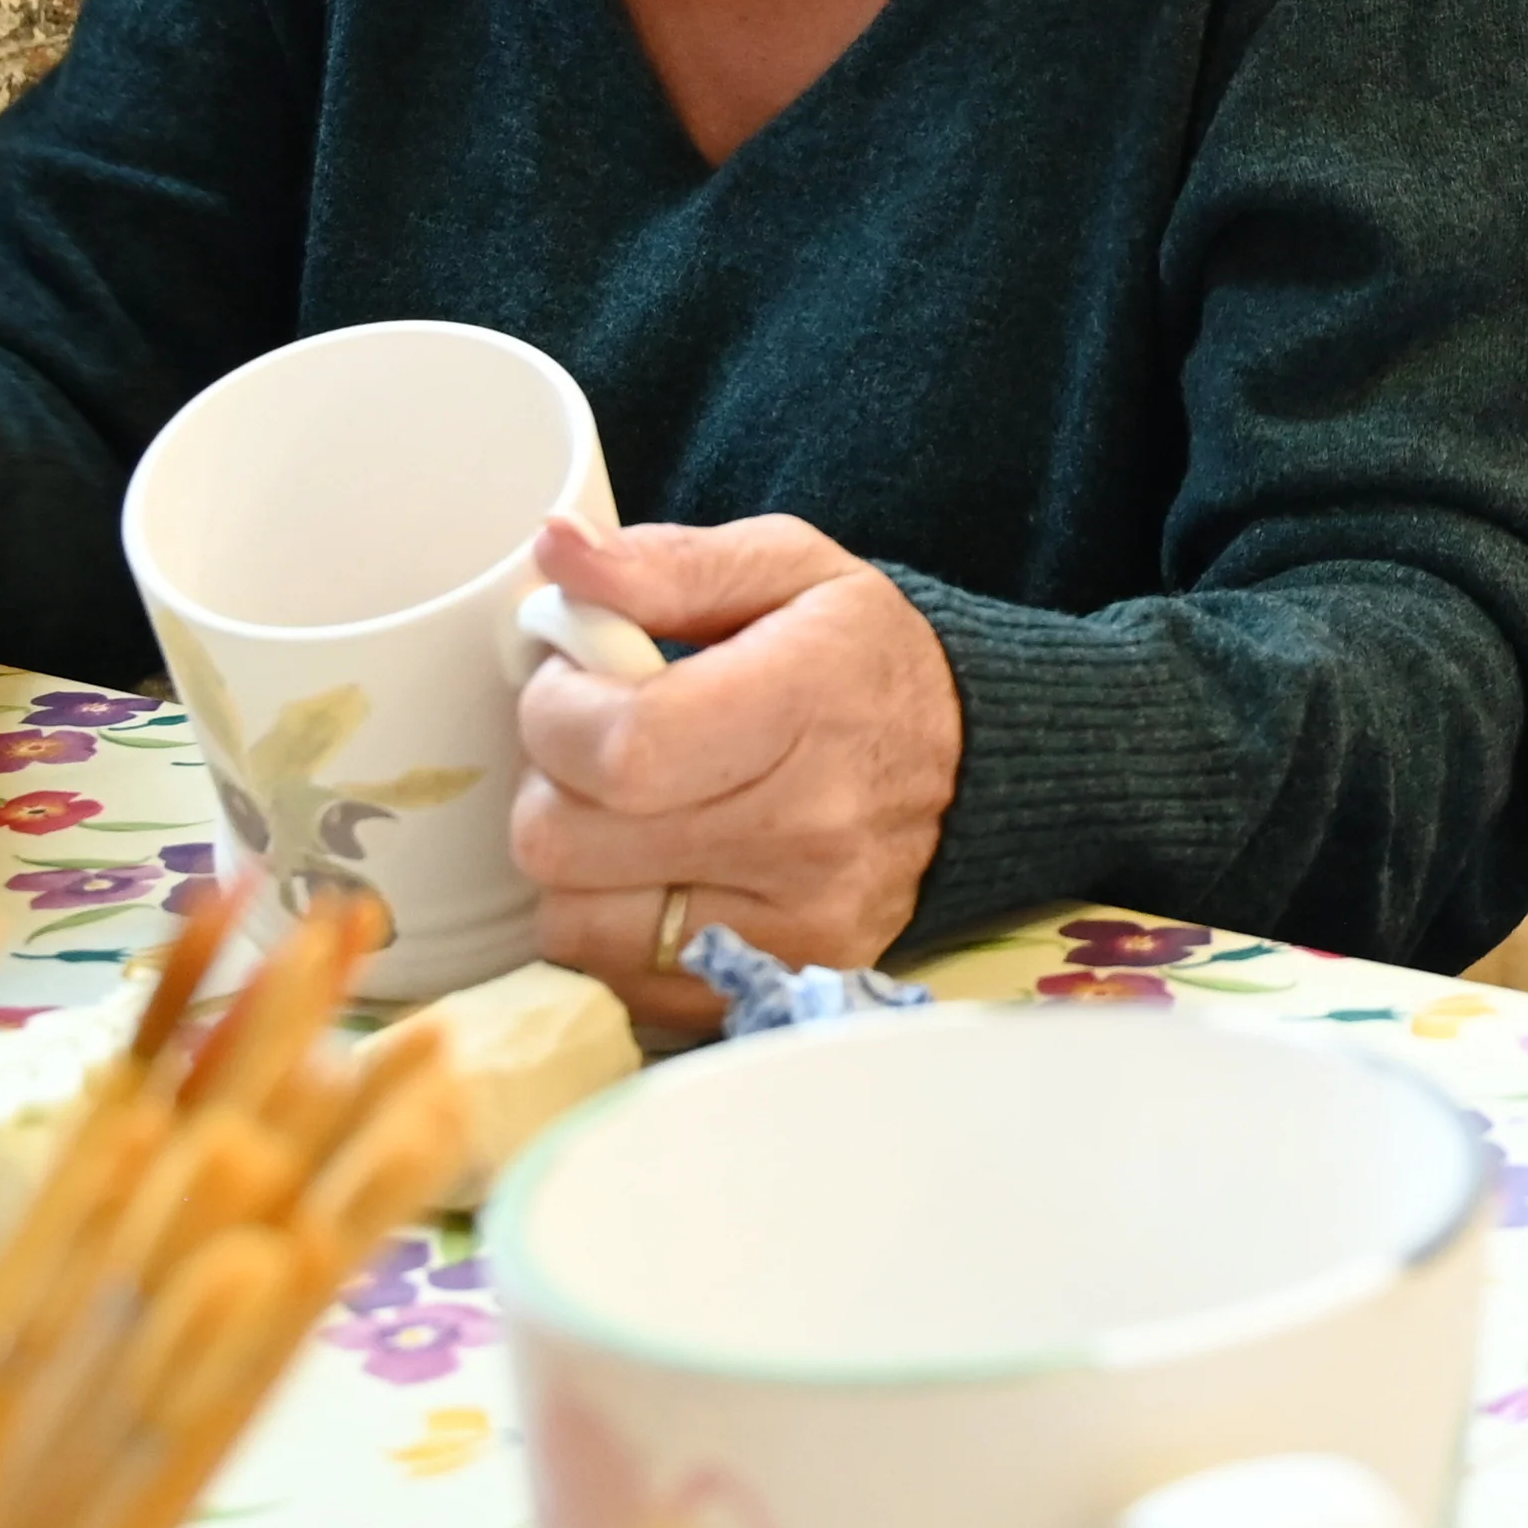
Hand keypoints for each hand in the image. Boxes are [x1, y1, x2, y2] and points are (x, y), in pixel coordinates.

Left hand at [511, 512, 967, 1030]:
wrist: (976, 759)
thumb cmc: (860, 655)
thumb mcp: (785, 569)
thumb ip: (663, 564)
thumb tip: (553, 547)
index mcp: (803, 702)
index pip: (619, 749)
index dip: (554, 713)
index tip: (575, 683)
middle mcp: (807, 828)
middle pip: (568, 845)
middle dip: (551, 783)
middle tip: (597, 746)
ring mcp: (800, 921)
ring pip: (576, 925)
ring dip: (574, 866)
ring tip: (626, 812)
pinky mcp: (784, 978)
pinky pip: (623, 981)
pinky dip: (613, 926)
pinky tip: (657, 870)